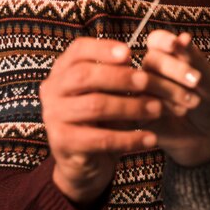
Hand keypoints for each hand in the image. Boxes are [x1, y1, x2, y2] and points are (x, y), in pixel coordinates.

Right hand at [40, 37, 198, 205]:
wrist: (86, 161)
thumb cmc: (103, 116)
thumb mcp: (111, 91)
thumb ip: (124, 73)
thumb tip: (154, 58)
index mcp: (63, 70)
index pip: (78, 50)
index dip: (103, 49)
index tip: (130, 53)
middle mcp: (53, 90)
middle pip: (84, 76)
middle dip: (119, 77)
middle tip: (147, 81)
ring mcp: (54, 117)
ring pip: (94, 106)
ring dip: (130, 107)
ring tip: (157, 109)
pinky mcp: (63, 143)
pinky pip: (100, 139)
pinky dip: (129, 139)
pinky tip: (150, 138)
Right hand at [141, 30, 209, 166]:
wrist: (206, 135)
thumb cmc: (207, 101)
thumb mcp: (206, 78)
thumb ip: (193, 58)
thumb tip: (183, 36)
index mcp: (166, 56)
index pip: (156, 40)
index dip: (164, 41)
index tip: (176, 45)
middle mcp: (149, 70)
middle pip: (151, 59)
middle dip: (175, 68)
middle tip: (196, 81)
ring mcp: (140, 91)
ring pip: (145, 80)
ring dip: (172, 89)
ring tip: (193, 102)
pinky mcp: (135, 112)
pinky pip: (140, 103)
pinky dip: (163, 105)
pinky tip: (180, 111)